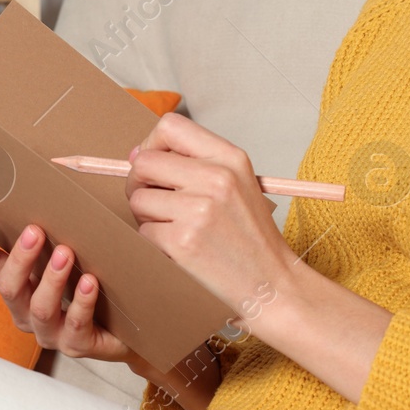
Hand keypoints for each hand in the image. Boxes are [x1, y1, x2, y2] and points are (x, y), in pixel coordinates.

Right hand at [0, 216, 137, 364]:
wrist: (129, 323)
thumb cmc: (93, 277)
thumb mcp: (70, 252)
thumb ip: (56, 231)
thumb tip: (52, 188)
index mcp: (19, 285)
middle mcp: (26, 311)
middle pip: (9, 288)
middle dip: (20, 259)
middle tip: (35, 231)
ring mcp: (49, 332)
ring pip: (40, 308)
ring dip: (51, 279)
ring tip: (67, 253)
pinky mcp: (76, 345)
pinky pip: (75, 325)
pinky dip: (81, 303)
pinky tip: (91, 283)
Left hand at [125, 112, 295, 329]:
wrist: (272, 283)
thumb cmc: (251, 236)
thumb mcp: (238, 183)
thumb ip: (196, 163)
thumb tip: (138, 155)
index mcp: (231, 157)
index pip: (171, 126)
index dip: (152, 143)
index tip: (153, 164)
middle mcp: (216, 178)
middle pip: (144, 162)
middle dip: (140, 182)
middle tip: (156, 201)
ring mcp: (199, 210)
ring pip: (138, 198)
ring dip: (147, 215)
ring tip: (175, 227)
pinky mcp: (183, 241)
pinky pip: (143, 230)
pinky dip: (155, 241)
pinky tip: (181, 248)